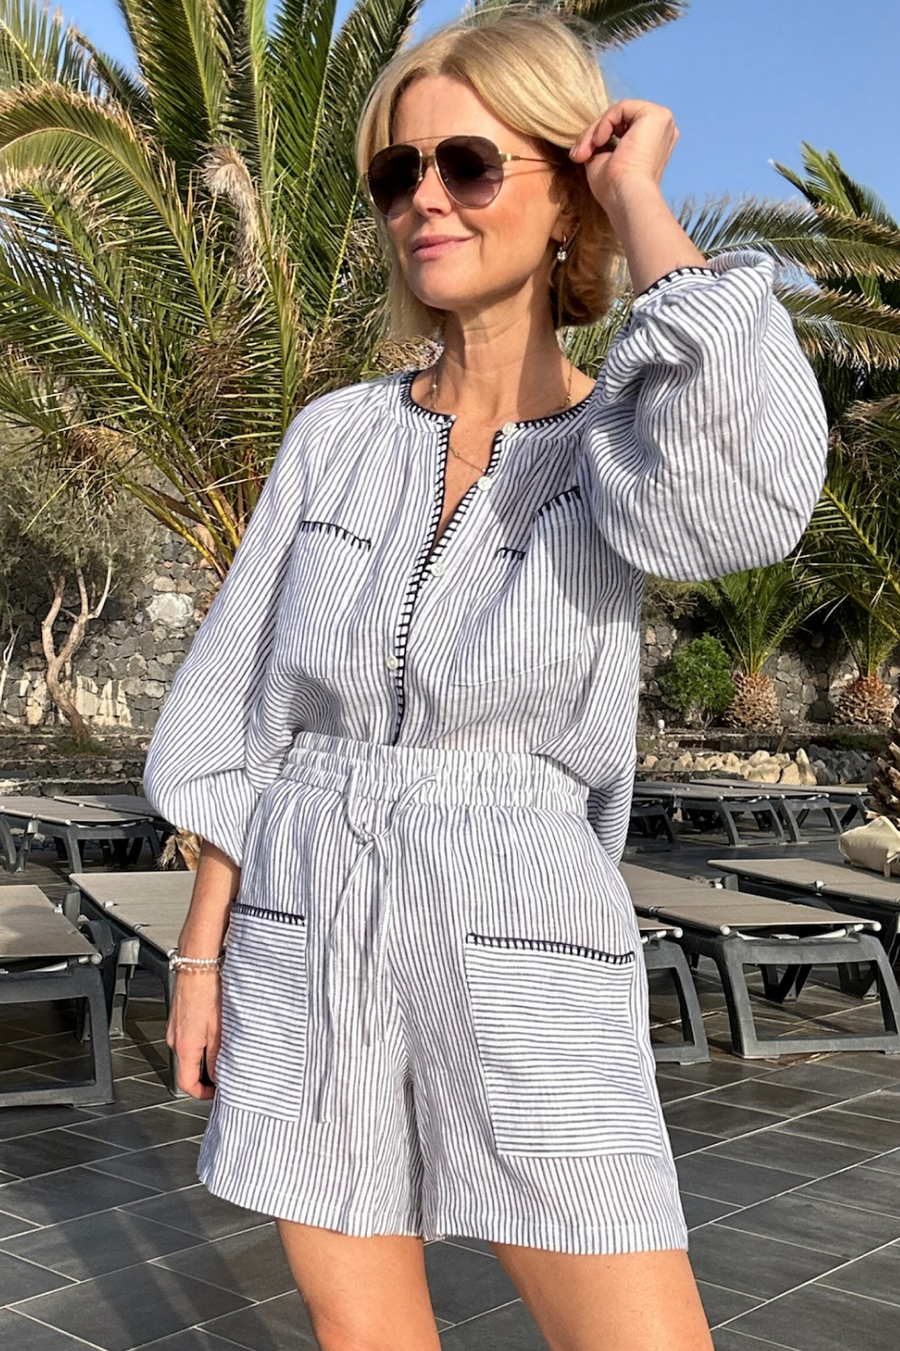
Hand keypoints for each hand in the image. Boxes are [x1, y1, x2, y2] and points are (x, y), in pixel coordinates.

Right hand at [166, 974, 221, 1098]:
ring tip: (224, 1047)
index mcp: (184, 1047)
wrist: (197, 965)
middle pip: (188, 1068)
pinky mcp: (178, 1018)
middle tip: (226, 1070)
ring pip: (189, 1052)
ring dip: (205, 1055)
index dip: (202, 1094)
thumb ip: (217, 1056)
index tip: (215, 1094)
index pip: (187, 1084)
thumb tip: (220, 1076)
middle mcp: (174, 1040)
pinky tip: (215, 1029)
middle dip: (207, 1073)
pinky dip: (201, 1040)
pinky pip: (188, 1038)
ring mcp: (174, 1028)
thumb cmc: (207, 991)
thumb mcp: (219, 1030)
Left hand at [569, 100, 678, 215]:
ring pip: (617, 113)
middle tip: (578, 155)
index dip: (596, 138)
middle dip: (592, 134)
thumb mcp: (601, 161)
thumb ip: (598, 145)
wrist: (626, 196)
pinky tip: (600, 141)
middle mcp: (661, 130)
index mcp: (653, 143)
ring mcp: (662, 121)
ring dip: (595, 130)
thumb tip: (585, 140)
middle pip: (618, 119)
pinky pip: (621, 108)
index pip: (621, 128)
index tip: (578, 156)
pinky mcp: (656, 114)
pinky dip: (605, 123)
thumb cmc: (614, 189)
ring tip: (587, 152)